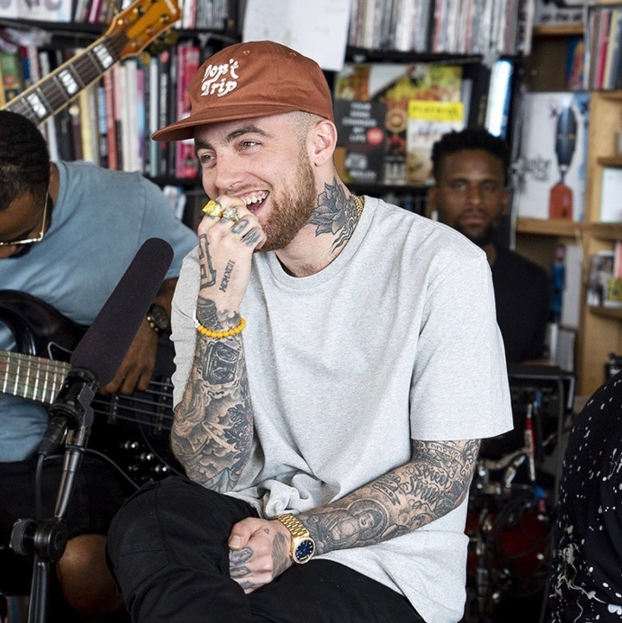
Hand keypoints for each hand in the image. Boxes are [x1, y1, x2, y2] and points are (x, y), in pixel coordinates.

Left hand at [98, 321, 157, 394]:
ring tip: (120, 384)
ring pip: (129, 390)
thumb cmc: (127, 327)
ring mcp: (140, 367)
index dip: (101, 388)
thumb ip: (101, 351)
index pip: (107, 383)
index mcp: (117, 358)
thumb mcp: (109, 338)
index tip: (99, 385)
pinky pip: (143, 386)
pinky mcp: (149, 367)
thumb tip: (91, 360)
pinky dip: (137, 387)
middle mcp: (129, 364)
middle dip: (110, 390)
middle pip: (117, 390)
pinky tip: (133, 381)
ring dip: (123, 389)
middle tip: (108, 386)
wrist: (147, 321)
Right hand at [197, 197, 265, 318]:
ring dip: (256, 229)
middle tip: (249, 231)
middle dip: (249, 218)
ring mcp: (228, 240)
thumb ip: (217, 228)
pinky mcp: (242, 250)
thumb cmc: (216, 270)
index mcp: (205, 229)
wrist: (218, 294)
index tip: (242, 212)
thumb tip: (235, 209)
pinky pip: (258, 233)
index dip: (236, 203)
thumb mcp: (209, 245)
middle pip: (239, 209)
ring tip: (252, 240)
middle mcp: (215, 232)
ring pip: (251, 219)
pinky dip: (261, 239)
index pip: (221, 202)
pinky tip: (255, 247)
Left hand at [228, 518, 291, 593]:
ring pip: (238, 581)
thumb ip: (241, 530)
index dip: (227, 555)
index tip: (227, 550)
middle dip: (228, 565)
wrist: (286, 542)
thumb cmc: (266, 531)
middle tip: (228, 557)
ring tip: (233, 564)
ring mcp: (265, 576)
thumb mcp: (253, 523)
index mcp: (262, 547)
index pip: (235, 558)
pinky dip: (238, 582)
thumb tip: (232, 545)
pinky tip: (238, 573)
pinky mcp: (263, 583)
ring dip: (232, 574)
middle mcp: (265, 564)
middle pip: (235, 571)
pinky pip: (244, 587)